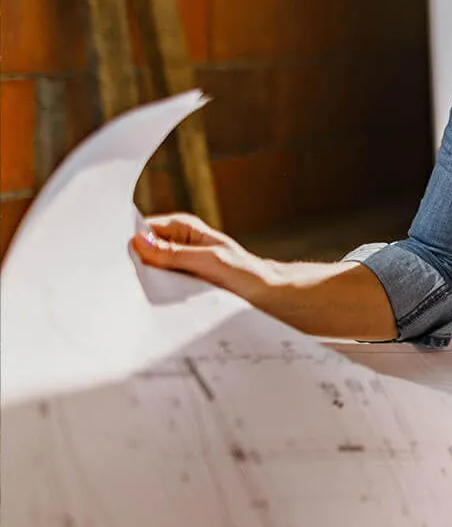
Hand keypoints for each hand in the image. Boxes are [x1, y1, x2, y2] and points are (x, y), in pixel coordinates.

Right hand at [131, 213, 277, 304]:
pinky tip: (145, 299)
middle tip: (120, 280)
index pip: (141, 229)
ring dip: (140, 278)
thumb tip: (139, 241)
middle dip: (129, 262)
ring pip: (145, 267)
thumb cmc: (244, 272)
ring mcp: (175, 261)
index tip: (112, 258)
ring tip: (131, 292)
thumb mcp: (209, 261)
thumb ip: (174, 253)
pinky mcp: (178, 279)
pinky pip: (156, 282)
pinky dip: (150, 289)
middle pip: (139, 249)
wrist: (264, 293)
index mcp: (182, 226)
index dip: (126, 242)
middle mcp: (176, 241)